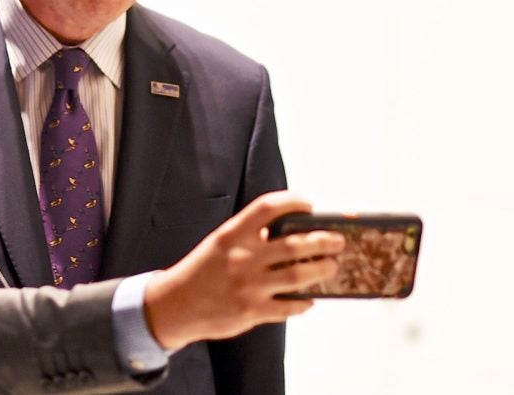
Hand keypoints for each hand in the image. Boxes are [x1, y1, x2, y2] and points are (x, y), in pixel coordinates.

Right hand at [144, 191, 344, 349]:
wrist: (175, 304)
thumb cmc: (203, 269)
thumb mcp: (222, 242)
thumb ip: (251, 235)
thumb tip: (293, 231)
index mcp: (233, 234)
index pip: (268, 208)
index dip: (293, 202)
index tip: (309, 204)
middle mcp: (242, 257)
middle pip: (295, 244)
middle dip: (323, 241)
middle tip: (338, 241)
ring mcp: (248, 286)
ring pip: (298, 276)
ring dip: (321, 270)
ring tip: (331, 266)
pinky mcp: (251, 311)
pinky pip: (288, 306)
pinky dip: (303, 302)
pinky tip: (309, 299)